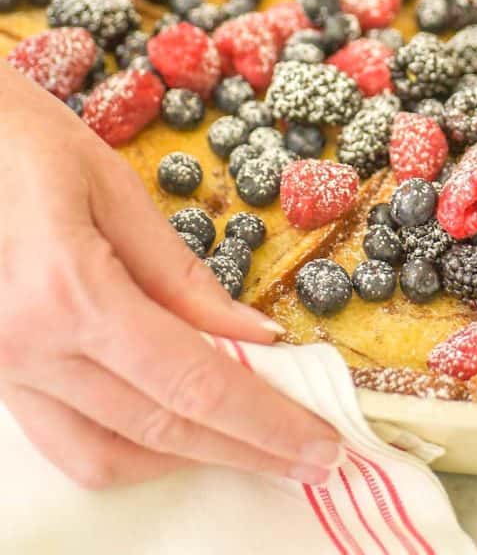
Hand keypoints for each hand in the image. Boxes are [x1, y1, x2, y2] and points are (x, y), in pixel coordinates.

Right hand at [0, 64, 340, 488]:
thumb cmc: (22, 142)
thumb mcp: (113, 189)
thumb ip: (181, 275)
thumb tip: (254, 336)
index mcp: (66, 293)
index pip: (192, 382)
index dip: (264, 420)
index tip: (320, 442)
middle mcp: (27, 349)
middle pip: (159, 427)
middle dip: (245, 449)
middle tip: (310, 454)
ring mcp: (1, 371)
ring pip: (105, 455)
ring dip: (187, 458)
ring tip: (251, 442)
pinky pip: (66, 437)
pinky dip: (130, 445)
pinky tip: (176, 427)